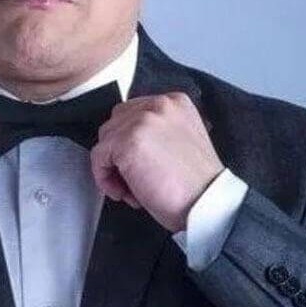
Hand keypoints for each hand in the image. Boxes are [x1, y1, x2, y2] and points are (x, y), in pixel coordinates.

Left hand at [91, 92, 223, 232]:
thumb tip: (127, 138)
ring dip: (113, 167)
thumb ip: (158, 131)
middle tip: (133, 179)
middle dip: (119, 152)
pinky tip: (124, 192)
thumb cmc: (196, 185)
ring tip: (133, 189)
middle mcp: (159, 105)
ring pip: (106, 139)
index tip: (136, 163)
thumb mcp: (182, 142)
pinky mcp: (127, 141)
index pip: (134, 112)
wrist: (206, 204)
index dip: (130, 141)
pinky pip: (99, 156)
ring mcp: (142, 121)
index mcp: (176, 102)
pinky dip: (104, 178)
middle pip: (117, 122)